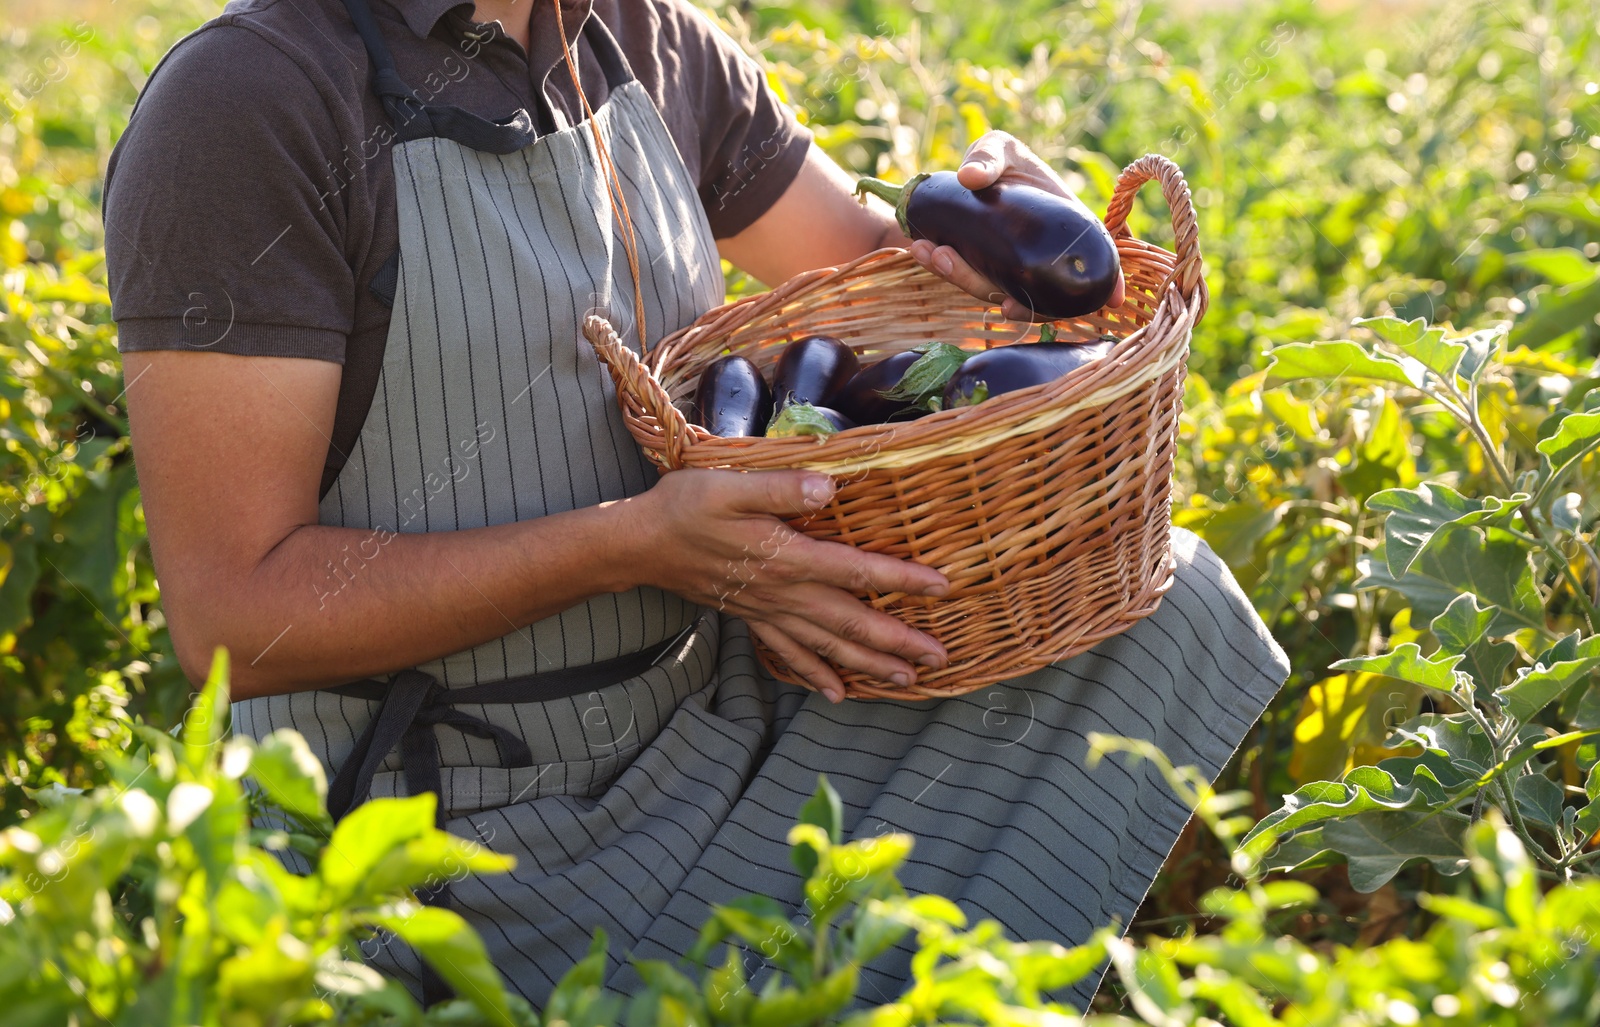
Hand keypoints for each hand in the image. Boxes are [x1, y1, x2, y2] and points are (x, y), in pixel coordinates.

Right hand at [622, 468, 950, 701]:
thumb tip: (829, 488)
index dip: (902, 580)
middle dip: (898, 643)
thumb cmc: (686, 507)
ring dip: (869, 665)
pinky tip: (836, 692)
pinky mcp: (752, 618)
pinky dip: (816, 675)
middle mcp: (784, 593)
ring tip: (906, 681)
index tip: (942, 588)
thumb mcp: (730, 485)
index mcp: (788, 558)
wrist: (640, 544)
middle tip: (939, 659)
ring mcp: (768, 611)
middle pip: (852, 623)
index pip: (857, 571)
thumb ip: (781, 488)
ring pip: (828, 646)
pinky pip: (790, 655)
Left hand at [908, 130, 1125, 321]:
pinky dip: (946, 271)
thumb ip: (990, 156)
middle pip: (1034, 290)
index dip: (1106, 281)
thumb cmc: (999, 158)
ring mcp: (1012, 270)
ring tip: (930, 251)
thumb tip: (972, 178)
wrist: (967, 176)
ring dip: (960, 277)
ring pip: (995, 290)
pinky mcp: (986, 273)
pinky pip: (970, 279)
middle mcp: (1041, 257)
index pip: (1097, 259)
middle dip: (993, 285)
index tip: (1110, 299)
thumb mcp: (1001, 148)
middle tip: (949, 256)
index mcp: (1063, 226)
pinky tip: (924, 253)